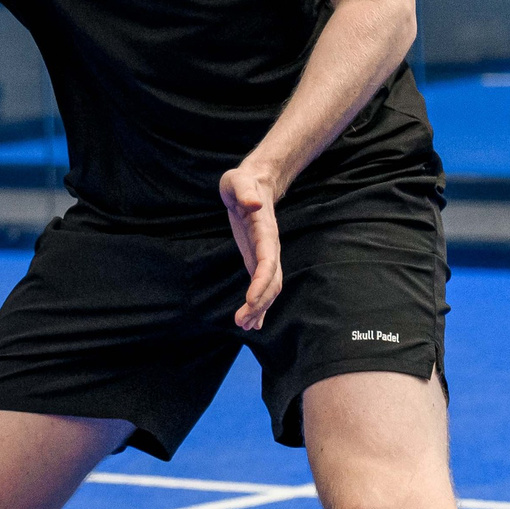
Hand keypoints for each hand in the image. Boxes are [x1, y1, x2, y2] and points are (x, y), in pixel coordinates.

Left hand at [219, 160, 283, 331]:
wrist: (255, 183)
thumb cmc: (243, 183)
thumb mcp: (238, 182)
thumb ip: (245, 192)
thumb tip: (253, 204)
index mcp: (265, 231)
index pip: (267, 261)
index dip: (261, 282)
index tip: (250, 300)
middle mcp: (269, 246)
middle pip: (272, 281)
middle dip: (259, 303)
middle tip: (242, 322)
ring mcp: (265, 254)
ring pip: (269, 287)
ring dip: (259, 308)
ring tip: (245, 326)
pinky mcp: (256, 257)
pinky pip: (262, 284)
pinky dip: (259, 304)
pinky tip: (253, 321)